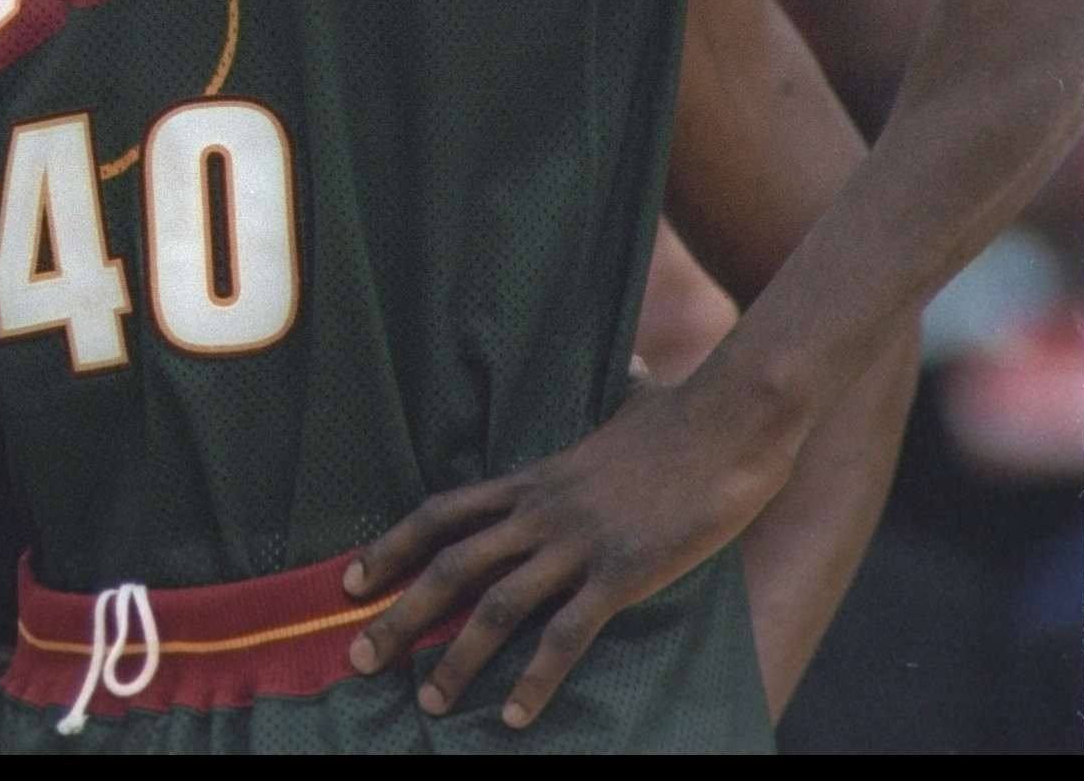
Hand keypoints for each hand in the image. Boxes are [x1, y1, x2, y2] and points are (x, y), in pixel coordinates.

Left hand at [339, 372, 794, 729]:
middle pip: (450, 566)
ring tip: (426, 703)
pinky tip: (515, 716)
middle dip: (399, 616)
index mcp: (534, 478)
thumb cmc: (688, 412)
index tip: (351, 582)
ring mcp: (579, 543)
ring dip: (456, 660)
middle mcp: (541, 511)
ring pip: (496, 607)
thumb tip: (632, 367)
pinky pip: (567, 635)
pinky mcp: (623, 573)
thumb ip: (618, 393)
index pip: (441, 513)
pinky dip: (536, 679)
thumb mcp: (634, 399)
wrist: (732, 419)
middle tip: (358, 658)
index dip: (390, 548)